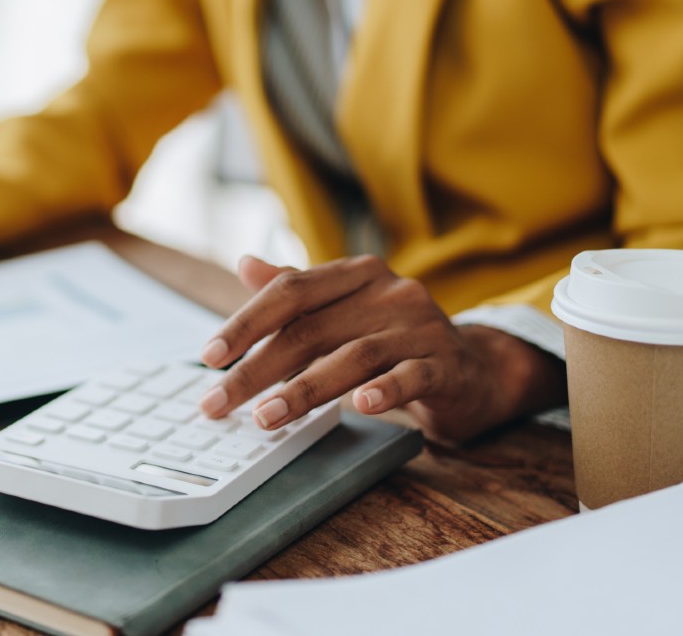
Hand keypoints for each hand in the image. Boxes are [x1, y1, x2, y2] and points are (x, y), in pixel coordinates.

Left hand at [197, 255, 565, 443]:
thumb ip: (298, 291)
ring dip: (305, 389)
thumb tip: (246, 264)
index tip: (209, 357)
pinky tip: (362, 407)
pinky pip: (412, 375)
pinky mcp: (446, 364)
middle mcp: (389, 292)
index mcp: (356, 274)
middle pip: (311, 329)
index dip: (246, 323)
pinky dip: (386, 390)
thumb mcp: (344, 311)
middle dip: (258, 369)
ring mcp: (420, 326)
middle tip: (219, 403)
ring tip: (266, 418)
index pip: (290, 291)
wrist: (473, 368)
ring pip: (354, 355)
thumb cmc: (395, 340)